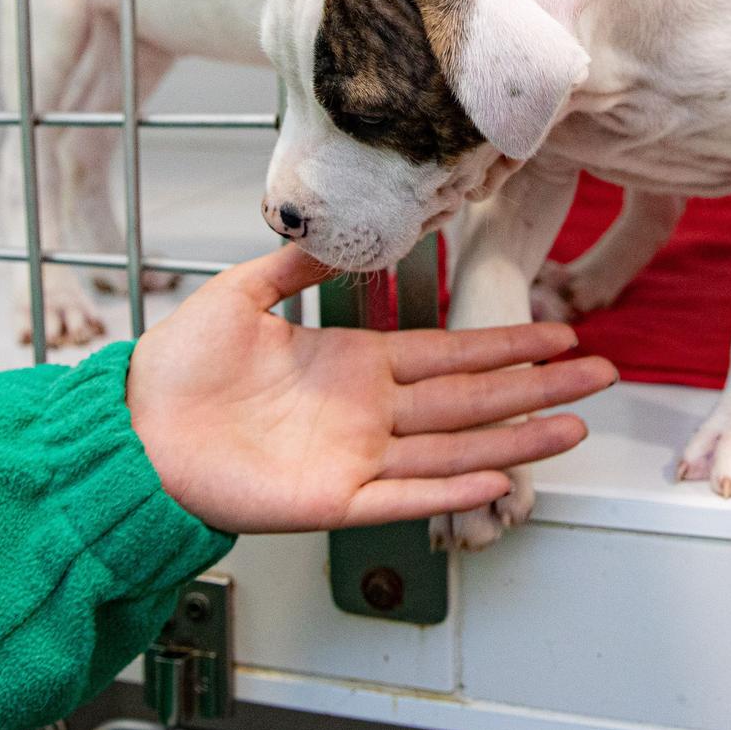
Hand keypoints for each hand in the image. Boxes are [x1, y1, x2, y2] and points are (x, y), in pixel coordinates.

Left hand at [127, 245, 615, 533]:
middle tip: (599, 374)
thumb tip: (341, 229)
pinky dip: (451, 488)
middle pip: (471, 397)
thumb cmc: (177, 369)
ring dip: (516, 437)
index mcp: (351, 362)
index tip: (556, 335)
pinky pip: (404, 496)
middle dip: (537, 386)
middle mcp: (365, 411)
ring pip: (454, 447)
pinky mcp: (330, 500)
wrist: (131, 428)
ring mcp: (354, 457)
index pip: (449, 353)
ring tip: (575, 427)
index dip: (505, 346)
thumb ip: (297, 265)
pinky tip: (495, 475)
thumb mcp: (242, 293)